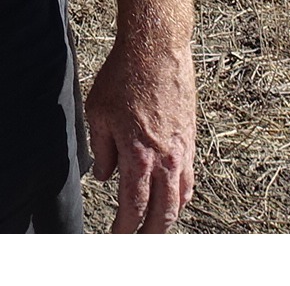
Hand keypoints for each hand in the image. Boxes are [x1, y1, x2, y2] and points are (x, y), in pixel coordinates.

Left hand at [86, 37, 196, 231]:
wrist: (157, 49)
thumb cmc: (124, 76)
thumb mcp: (98, 114)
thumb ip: (101, 151)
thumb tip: (104, 176)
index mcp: (138, 156)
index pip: (133, 207)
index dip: (124, 228)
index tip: (116, 237)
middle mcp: (165, 159)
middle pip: (163, 212)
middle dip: (150, 232)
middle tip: (138, 240)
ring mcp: (181, 150)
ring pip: (181, 198)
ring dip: (168, 216)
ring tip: (156, 226)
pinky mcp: (190, 138)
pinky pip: (189, 177)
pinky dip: (181, 194)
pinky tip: (173, 196)